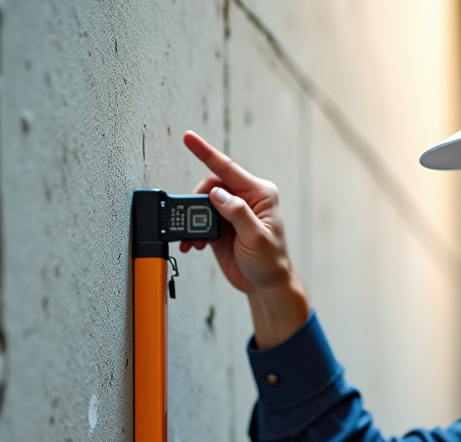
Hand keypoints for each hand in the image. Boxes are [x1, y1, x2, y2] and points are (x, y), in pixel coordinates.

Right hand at [181, 130, 294, 294]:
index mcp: (260, 194)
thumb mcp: (256, 238)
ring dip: (192, 219)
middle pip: (211, 186)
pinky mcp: (221, 227)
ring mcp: (231, 213)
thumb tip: (217, 194)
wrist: (265, 285)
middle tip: (193, 220)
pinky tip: (193, 243)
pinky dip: (192, 231)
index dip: (206, 152)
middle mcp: (245, 199)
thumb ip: (237, 213)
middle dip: (197, 201)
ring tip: (192, 238)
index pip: (228, 169)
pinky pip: (200, 221)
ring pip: (202, 203)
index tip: (189, 138)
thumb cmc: (270, 262)